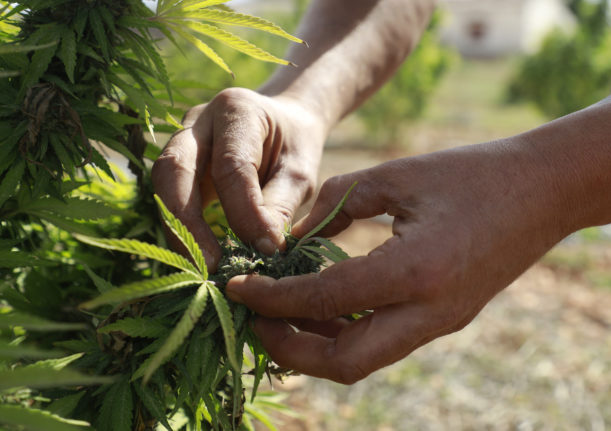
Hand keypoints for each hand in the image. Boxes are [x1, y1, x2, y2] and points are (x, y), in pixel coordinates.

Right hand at [152, 88, 324, 269]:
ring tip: (200, 268)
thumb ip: (281, 207)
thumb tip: (264, 251)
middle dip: (187, 223)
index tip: (265, 250)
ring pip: (162, 184)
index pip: (231, 166)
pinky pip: (167, 195)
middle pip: (175, 170)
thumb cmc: (294, 146)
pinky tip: (195, 256)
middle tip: (209, 266)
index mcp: (237, 110)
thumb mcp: (300, 173)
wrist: (284, 123)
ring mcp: (180, 138)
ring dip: (178, 229)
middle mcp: (199, 119)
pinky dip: (179, 227)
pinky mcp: (175, 161)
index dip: (244, 213)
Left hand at [226, 139, 574, 382]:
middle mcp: (428, 313)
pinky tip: (322, 307)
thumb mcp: (396, 176)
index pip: (324, 300)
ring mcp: (440, 324)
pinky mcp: (445, 321)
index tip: (236, 286)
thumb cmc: (471, 172)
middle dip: (288, 349)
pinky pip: (383, 342)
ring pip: (363, 361)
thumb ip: (336, 204)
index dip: (272, 297)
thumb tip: (293, 235)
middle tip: (254, 319)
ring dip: (314, 347)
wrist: (542, 191)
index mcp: (415, 271)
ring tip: (279, 316)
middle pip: (343, 363)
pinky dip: (344, 334)